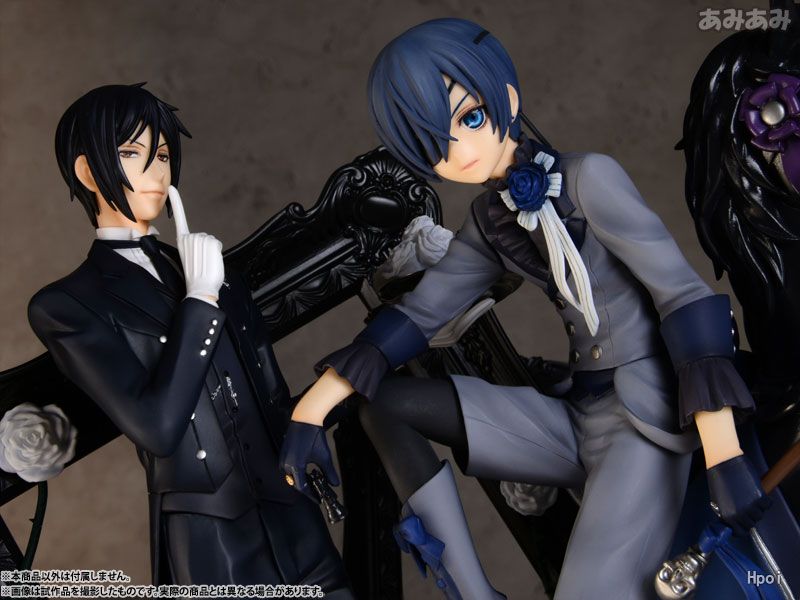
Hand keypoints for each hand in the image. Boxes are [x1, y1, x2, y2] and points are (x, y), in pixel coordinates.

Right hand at [168, 186, 224, 300]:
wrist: (199, 289)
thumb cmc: (196, 277)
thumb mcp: (190, 260)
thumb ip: (194, 249)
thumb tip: (198, 248)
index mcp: (181, 241)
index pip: (179, 219)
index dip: (177, 203)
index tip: (171, 188)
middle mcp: (188, 238)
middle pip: (205, 237)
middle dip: (207, 249)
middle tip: (202, 262)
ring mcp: (198, 239)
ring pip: (212, 241)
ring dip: (213, 252)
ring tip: (206, 263)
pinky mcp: (208, 242)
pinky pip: (217, 244)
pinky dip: (217, 253)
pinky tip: (211, 261)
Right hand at [279, 420, 339, 499]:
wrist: (305, 419)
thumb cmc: (313, 436)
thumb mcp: (324, 456)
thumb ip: (329, 472)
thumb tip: (334, 483)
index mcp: (295, 466)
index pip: (301, 487)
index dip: (310, 494)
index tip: (317, 498)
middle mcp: (286, 463)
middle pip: (295, 482)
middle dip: (306, 487)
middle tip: (317, 490)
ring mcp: (283, 457)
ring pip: (291, 475)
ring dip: (301, 479)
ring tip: (312, 481)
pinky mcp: (284, 452)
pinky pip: (288, 467)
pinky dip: (296, 471)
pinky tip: (306, 470)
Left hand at [707, 454, 770, 535]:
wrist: (723, 461)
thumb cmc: (718, 478)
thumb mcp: (718, 500)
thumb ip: (726, 513)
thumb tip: (732, 521)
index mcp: (728, 516)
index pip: (740, 532)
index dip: (741, 528)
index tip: (741, 524)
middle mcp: (740, 514)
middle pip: (751, 524)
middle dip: (748, 517)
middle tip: (744, 507)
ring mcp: (751, 506)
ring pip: (760, 515)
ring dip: (756, 509)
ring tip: (748, 498)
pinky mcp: (760, 496)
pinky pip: (767, 505)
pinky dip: (764, 501)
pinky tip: (756, 494)